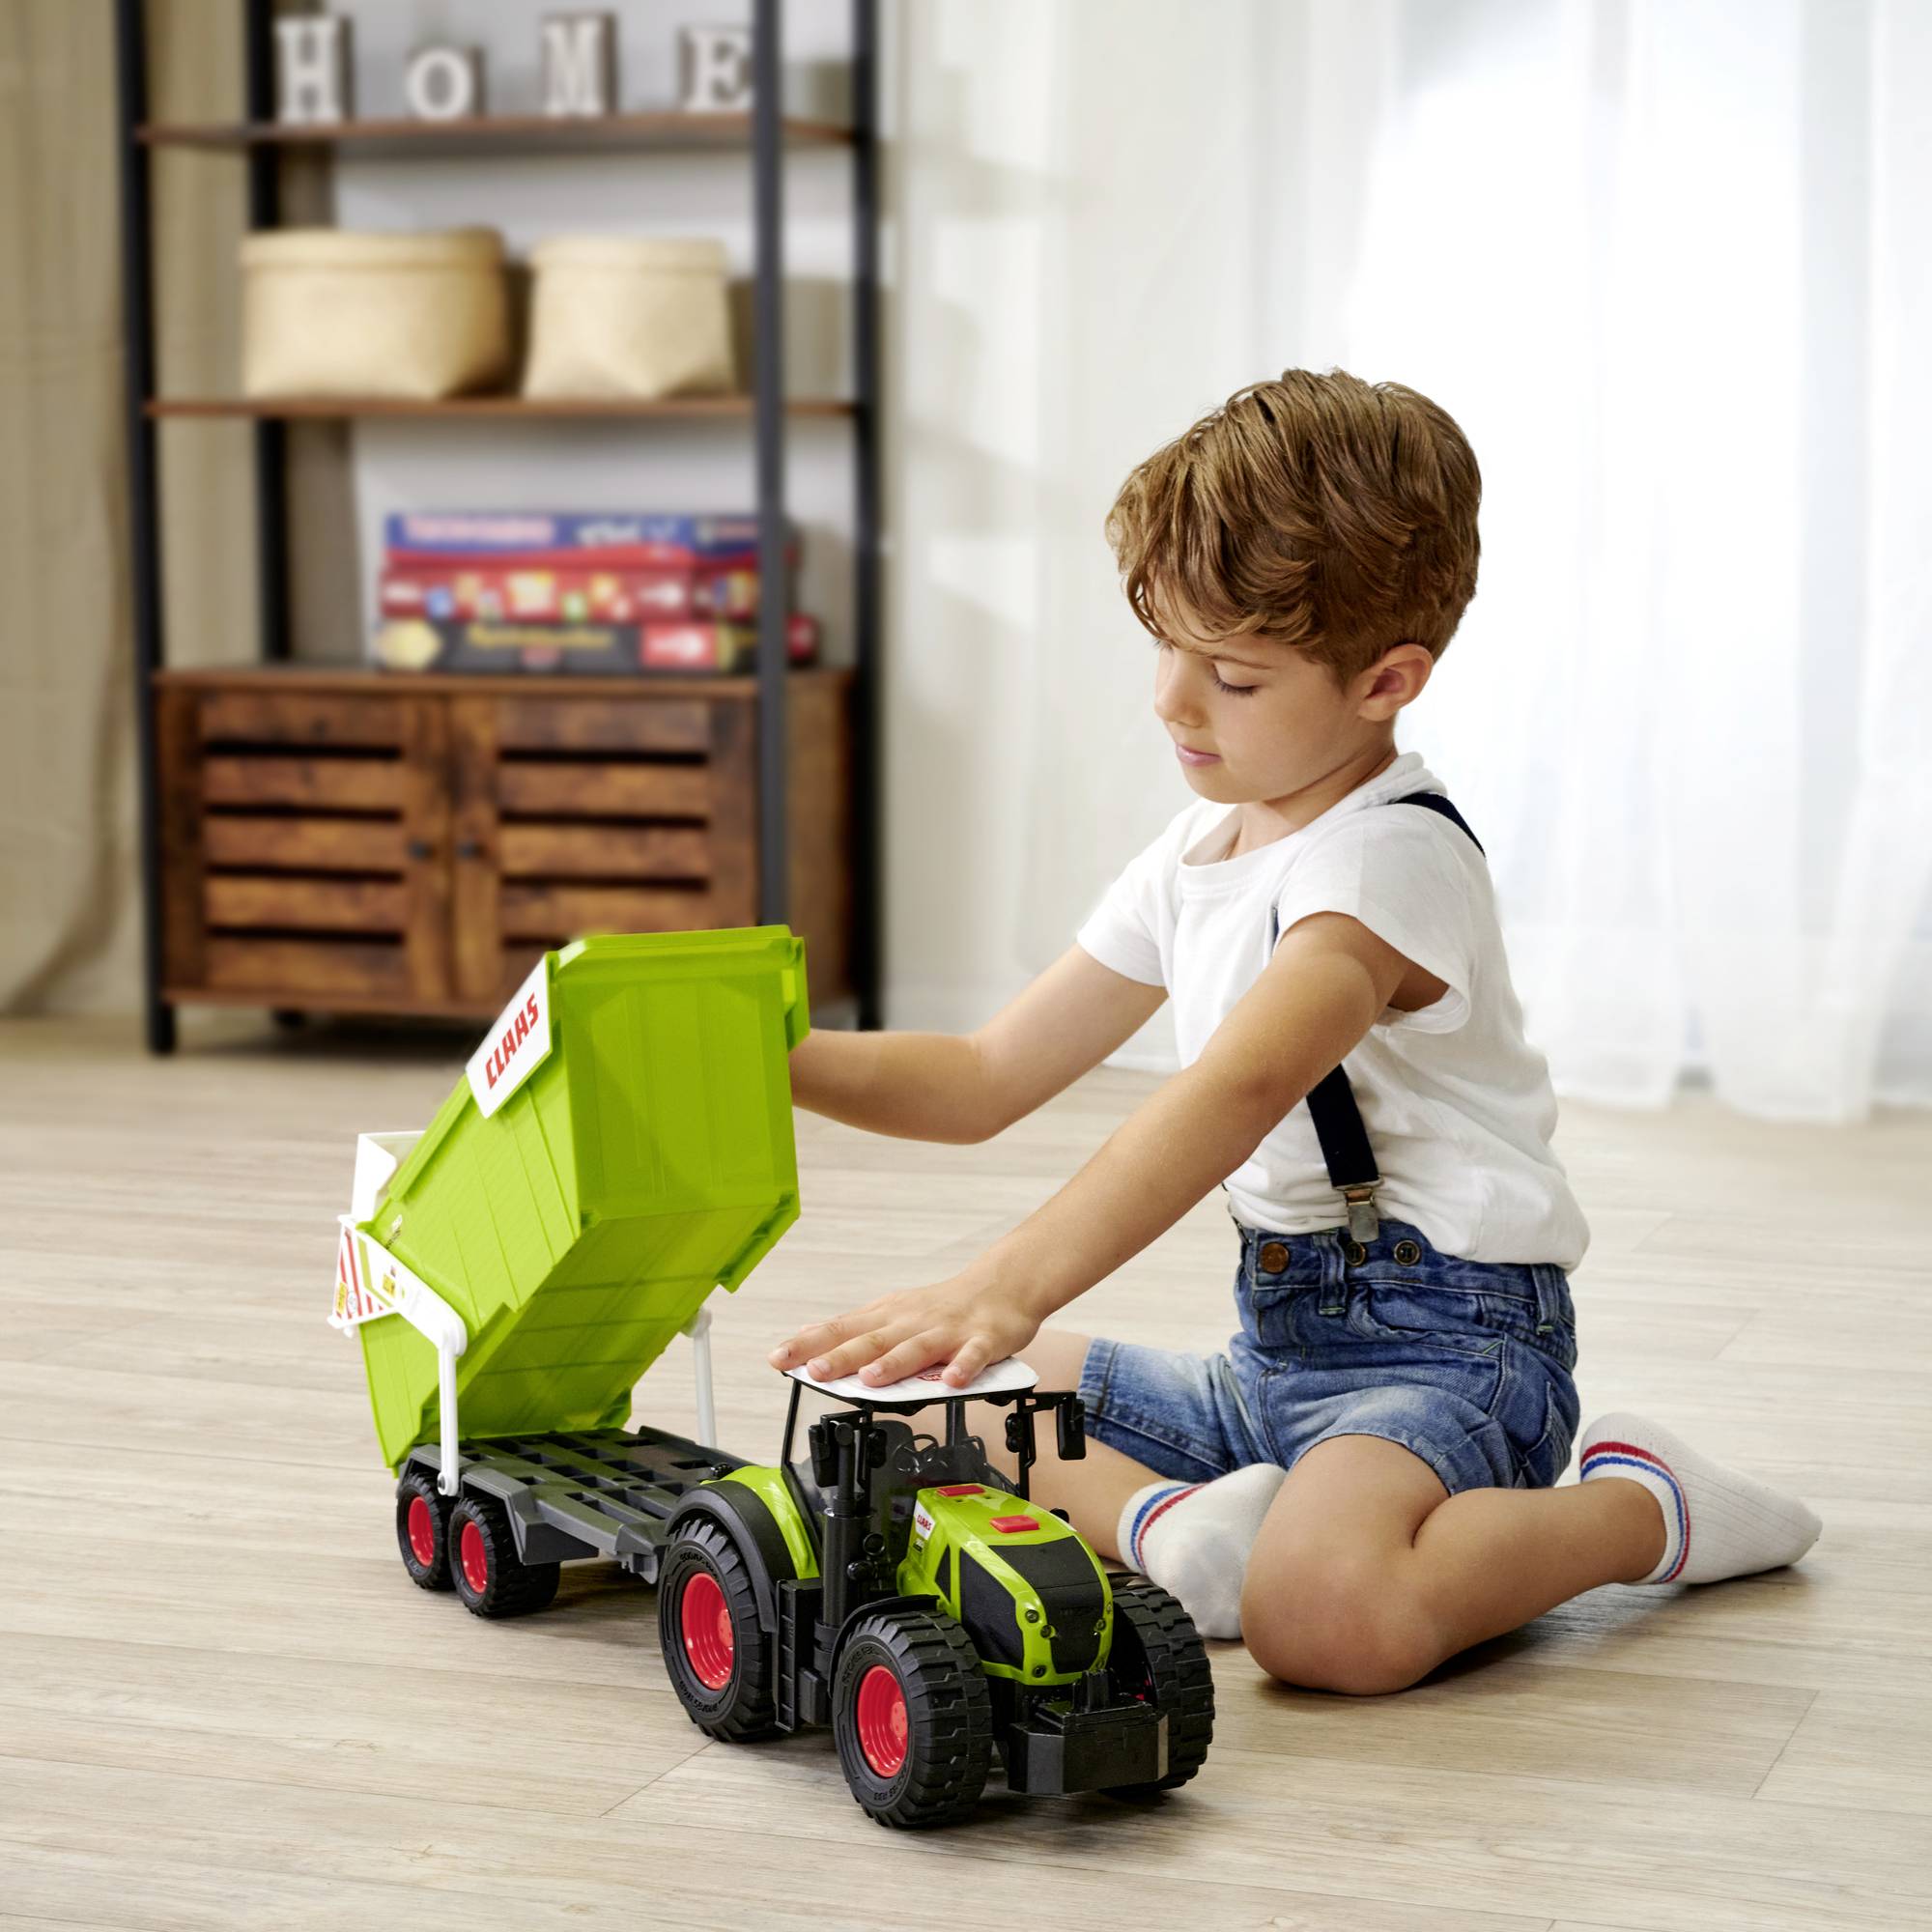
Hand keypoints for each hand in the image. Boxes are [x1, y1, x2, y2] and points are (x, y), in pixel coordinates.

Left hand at [767, 1266, 1042, 1389]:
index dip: (808, 1344)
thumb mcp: (891, 1310)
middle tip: (815, 1371)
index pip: (841, 1329)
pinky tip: (952, 1381)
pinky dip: (963, 1367)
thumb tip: (807, 1334)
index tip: (777, 1358)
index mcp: (888, 1317)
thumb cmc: (943, 1306)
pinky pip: (973, 1356)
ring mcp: (947, 1331)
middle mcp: (911, 1323)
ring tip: (872, 1379)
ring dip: (894, 1363)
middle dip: (842, 1356)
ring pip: (918, 1348)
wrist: (1001, 1286)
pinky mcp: (982, 1340)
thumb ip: (853, 1327)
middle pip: (873, 1340)